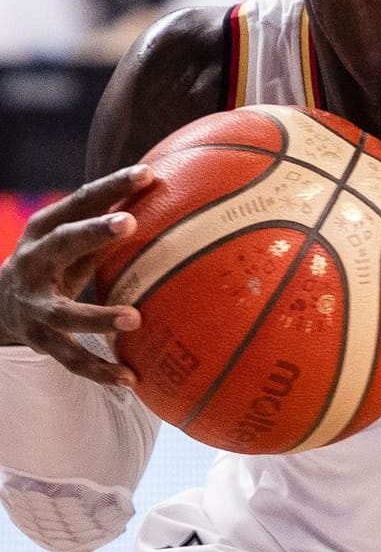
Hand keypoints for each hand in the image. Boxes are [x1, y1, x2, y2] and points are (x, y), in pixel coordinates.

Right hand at [0, 164, 152, 385]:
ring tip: (135, 319)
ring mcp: (34, 303)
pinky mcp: (39, 338)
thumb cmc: (58, 261)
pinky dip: (99, 369)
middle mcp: (34, 261)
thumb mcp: (75, 238)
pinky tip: (130, 378)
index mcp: (46, 230)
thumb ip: (111, 219)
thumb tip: (177, 190)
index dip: (111, 187)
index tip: (147, 173)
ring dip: (97, 316)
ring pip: (64, 312)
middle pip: (62, 243)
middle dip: (93, 232)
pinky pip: (71, 357)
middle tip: (129, 222)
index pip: (80, 201)